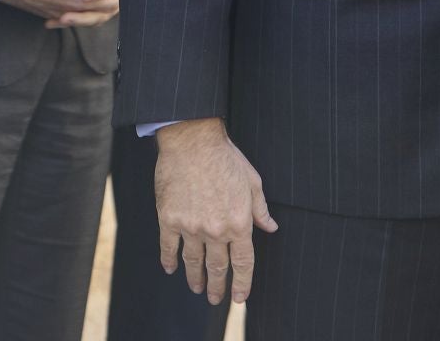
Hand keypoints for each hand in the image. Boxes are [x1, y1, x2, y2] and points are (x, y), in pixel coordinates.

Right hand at [153, 118, 277, 305]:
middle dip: (217, 287)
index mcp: (238, 223)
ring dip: (195, 278)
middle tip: (215, 298)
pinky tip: (170, 268)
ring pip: (193, 261)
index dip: (242, 283)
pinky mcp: (168, 218)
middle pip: (217, 268)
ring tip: (196, 288)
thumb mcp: (252, 182)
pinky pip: (168, 246)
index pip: (243, 263)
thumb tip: (270, 227)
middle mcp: (215, 230)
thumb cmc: (225, 157)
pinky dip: (169, 260)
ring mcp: (190, 226)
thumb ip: (260, 209)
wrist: (192, 140)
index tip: (240, 297)